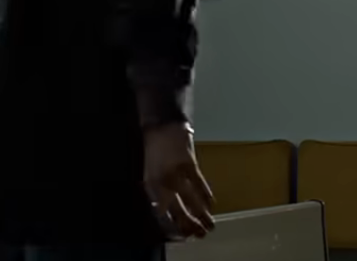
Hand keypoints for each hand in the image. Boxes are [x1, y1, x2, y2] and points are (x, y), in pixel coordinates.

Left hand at [144, 122, 214, 239]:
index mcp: (149, 182)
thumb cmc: (151, 144)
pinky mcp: (188, 163)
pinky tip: (211, 202)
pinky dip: (205, 193)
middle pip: (176, 208)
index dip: (168, 223)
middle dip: (187, 223)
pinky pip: (198, 182)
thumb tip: (157, 205)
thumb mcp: (145, 166)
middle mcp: (162, 180)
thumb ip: (151, 185)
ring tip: (210, 226)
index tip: (178, 235)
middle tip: (198, 235)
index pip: (159, 209)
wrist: (159, 121)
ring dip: (200, 213)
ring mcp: (176, 171)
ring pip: (189, 198)